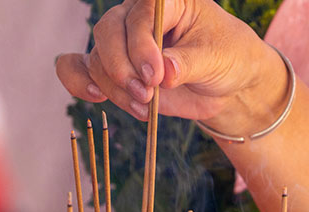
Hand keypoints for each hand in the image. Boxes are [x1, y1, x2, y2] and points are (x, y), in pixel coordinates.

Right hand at [55, 0, 288, 136]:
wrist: (227, 83)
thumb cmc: (227, 58)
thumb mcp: (217, 59)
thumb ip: (188, 64)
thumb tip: (164, 73)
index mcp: (166, 2)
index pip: (141, 14)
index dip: (142, 45)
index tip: (156, 76)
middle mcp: (138, 17)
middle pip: (109, 32)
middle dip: (123, 67)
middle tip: (147, 93)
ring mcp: (124, 44)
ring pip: (98, 58)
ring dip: (115, 86)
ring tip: (145, 105)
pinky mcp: (116, 70)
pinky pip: (81, 68)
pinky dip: (80, 82)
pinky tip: (97, 96)